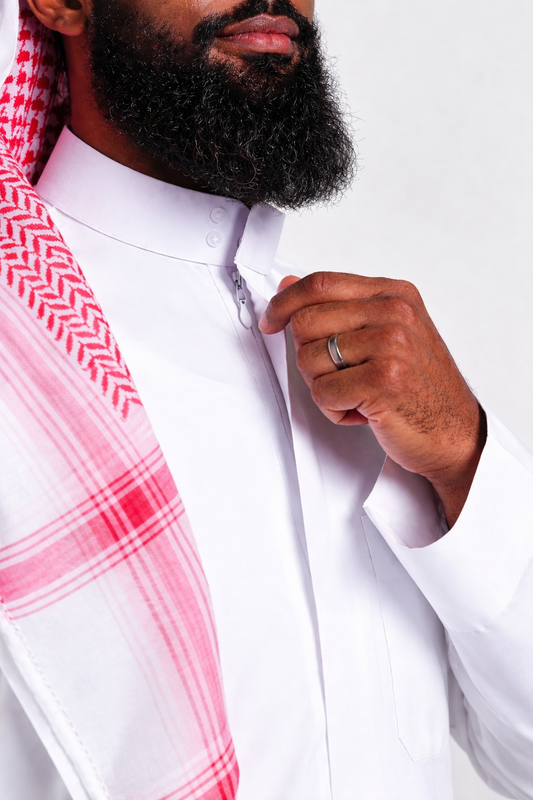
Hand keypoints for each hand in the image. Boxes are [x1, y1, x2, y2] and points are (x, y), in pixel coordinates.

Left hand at [259, 272, 485, 525]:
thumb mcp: (385, 335)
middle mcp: (396, 313)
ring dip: (324, 388)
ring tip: (358, 395)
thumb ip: (340, 309)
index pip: (320, 283)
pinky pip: (323, 392)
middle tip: (338, 376)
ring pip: (309, 360)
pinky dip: (335, 410)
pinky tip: (364, 412)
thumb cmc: (421, 388)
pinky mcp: (384, 381)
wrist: (456, 434)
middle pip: (306, 322)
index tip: (270, 321)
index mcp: (395, 295)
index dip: (284, 303)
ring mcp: (392, 345)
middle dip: (309, 357)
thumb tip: (287, 286)